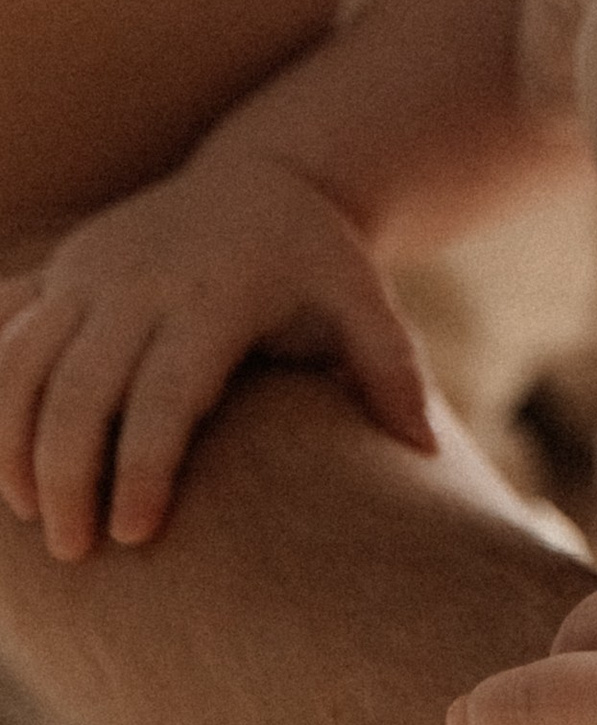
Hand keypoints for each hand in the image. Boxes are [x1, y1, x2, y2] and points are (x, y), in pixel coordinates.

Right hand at [0, 147, 433, 559]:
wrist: (267, 173)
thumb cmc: (319, 261)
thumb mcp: (365, 302)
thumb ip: (391, 373)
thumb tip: (426, 452)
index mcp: (218, 294)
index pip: (166, 394)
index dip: (144, 467)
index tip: (135, 537)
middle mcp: (144, 279)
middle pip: (81, 391)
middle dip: (67, 478)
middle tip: (77, 551)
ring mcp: (94, 269)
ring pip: (25, 364)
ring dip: (14, 444)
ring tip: (32, 519)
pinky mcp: (65, 267)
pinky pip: (9, 331)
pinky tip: (3, 458)